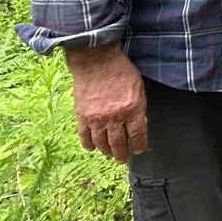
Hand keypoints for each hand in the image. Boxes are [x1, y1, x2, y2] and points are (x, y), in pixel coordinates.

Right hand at [65, 45, 147, 163]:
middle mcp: (115, 117)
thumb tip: (139, 124)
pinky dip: (89, 145)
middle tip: (123, 158)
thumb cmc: (121, 71)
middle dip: (122, 154)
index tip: (138, 150)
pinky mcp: (82, 117)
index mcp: (132, 109)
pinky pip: (85, 137)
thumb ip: (139, 107)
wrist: (97, 62)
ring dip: (106, 151)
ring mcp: (97, 119)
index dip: (138, 145)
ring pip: (102, 144)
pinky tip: (93, 147)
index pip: (137, 135)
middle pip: (119, 144)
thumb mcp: (138, 88)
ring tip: (110, 154)